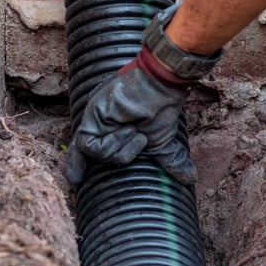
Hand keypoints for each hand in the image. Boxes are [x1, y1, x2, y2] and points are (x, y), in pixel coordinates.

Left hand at [65, 56, 196, 185]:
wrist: (160, 86)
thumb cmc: (161, 108)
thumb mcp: (162, 142)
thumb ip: (167, 160)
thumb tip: (191, 178)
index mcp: (111, 128)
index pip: (90, 149)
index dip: (79, 164)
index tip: (74, 179)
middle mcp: (99, 123)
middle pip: (82, 151)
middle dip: (79, 165)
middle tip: (84, 175)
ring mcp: (94, 119)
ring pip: (92, 153)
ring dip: (119, 148)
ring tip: (135, 132)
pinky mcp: (92, 115)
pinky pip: (90, 145)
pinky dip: (113, 144)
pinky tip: (129, 130)